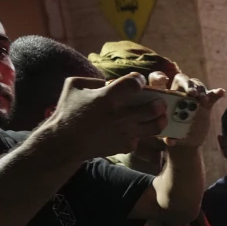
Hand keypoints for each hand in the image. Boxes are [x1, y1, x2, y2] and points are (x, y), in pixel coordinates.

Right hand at [48, 74, 168, 159]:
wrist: (66, 142)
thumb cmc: (68, 112)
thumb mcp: (74, 86)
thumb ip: (94, 79)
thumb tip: (110, 82)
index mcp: (107, 98)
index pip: (134, 84)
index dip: (139, 80)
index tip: (138, 81)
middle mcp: (120, 116)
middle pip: (153, 108)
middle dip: (160, 102)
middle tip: (159, 101)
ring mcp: (125, 133)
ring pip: (155, 126)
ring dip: (160, 119)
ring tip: (160, 115)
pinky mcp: (126, 146)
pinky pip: (141, 138)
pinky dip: (141, 133)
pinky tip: (137, 129)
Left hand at [156, 72, 224, 149]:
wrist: (186, 139)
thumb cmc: (173, 134)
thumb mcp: (169, 136)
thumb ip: (169, 138)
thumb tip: (170, 141)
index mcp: (165, 97)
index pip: (159, 80)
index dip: (159, 76)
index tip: (164, 79)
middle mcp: (179, 93)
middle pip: (182, 79)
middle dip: (187, 84)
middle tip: (193, 94)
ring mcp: (194, 97)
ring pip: (196, 85)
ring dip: (201, 90)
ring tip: (204, 100)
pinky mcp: (206, 103)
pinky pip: (211, 95)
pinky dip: (216, 93)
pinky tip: (221, 92)